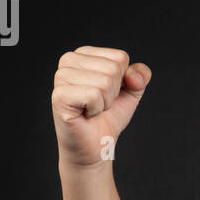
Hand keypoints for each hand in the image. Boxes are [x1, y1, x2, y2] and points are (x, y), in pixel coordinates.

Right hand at [51, 46, 151, 167]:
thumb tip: (135, 74)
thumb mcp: (131, 92)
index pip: (120, 57)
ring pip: (105, 81)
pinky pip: (94, 95)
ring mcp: (61, 77)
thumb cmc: (108, 116)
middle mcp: (69, 61)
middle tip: (99, 104)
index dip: (122, 81)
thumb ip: (140, 76)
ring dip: (105, 102)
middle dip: (114, 92)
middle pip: (113, 68)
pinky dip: (97, 109)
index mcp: (84, 54)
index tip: (107, 93)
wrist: (96, 145)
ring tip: (92, 109)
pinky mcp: (59, 96)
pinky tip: (86, 114)